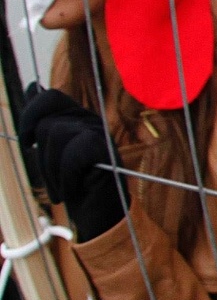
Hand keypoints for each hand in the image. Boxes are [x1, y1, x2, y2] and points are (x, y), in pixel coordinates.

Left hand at [17, 84, 123, 241]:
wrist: (100, 213)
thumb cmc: (74, 182)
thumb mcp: (52, 151)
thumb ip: (43, 121)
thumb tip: (31, 86)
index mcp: (76, 118)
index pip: (49, 97)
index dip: (31, 115)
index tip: (27, 143)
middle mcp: (89, 121)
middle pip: (48, 124)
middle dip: (43, 157)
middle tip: (54, 178)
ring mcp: (100, 134)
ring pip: (57, 136)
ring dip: (52, 171)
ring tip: (63, 187)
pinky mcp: (105, 150)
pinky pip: (72, 155)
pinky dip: (66, 177)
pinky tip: (72, 189)